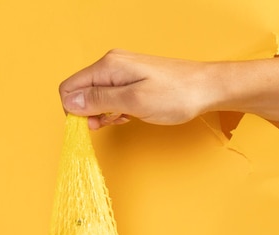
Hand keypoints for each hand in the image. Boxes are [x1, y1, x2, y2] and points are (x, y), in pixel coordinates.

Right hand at [59, 49, 215, 128]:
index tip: (90, 126)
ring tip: (123, 120)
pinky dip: (116, 109)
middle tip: (108, 125)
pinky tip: (129, 116)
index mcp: (108, 67)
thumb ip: (100, 100)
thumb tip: (70, 102)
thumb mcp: (134, 102)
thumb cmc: (177, 95)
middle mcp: (113, 65)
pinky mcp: (135, 79)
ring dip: (104, 112)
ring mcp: (124, 71)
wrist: (208, 88)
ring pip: (97, 95)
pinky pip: (113, 96)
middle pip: (82, 91)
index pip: (70, 87)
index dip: (74, 110)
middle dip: (89, 113)